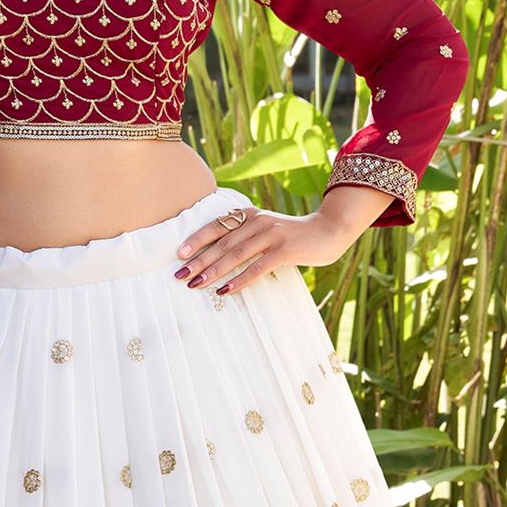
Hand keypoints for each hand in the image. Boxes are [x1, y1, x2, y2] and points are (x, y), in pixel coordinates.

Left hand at [176, 187, 387, 295]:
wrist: (328, 229)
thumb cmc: (292, 234)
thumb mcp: (265, 228)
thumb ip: (244, 235)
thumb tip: (215, 255)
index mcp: (249, 214)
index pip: (217, 226)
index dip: (197, 239)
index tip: (179, 254)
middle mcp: (257, 221)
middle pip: (222, 243)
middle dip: (199, 260)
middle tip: (180, 275)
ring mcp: (271, 235)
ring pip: (236, 255)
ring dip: (214, 271)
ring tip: (196, 285)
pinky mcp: (285, 250)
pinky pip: (257, 267)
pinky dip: (240, 280)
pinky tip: (226, 291)